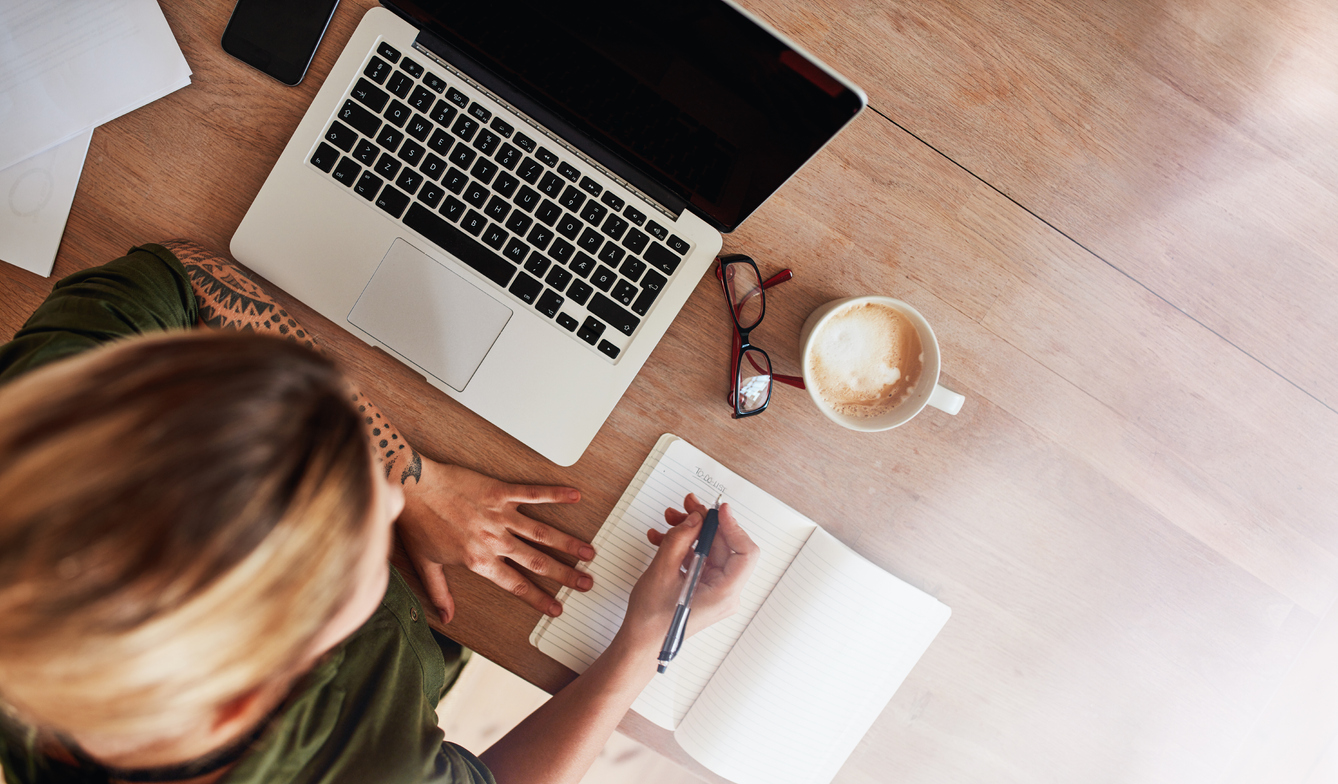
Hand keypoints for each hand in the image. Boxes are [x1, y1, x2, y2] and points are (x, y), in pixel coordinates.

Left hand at [395, 457, 595, 622]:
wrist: (412, 488)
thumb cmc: (418, 523)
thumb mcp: (426, 564)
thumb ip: (440, 592)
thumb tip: (446, 617)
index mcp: (479, 561)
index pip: (516, 585)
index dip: (539, 599)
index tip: (557, 608)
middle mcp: (495, 541)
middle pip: (537, 561)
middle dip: (565, 574)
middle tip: (586, 583)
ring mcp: (500, 515)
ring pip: (541, 533)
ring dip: (567, 543)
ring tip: (588, 551)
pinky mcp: (500, 492)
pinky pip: (532, 494)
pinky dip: (555, 495)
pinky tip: (574, 496)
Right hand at [623, 494, 759, 646]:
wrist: (639, 644)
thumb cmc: (652, 621)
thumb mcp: (662, 572)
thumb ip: (680, 540)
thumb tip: (695, 519)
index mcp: (724, 594)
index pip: (745, 553)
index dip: (733, 527)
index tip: (718, 510)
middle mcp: (725, 593)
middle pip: (725, 548)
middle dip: (704, 525)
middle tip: (687, 507)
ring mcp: (714, 591)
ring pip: (710, 551)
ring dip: (689, 534)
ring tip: (669, 521)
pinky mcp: (702, 589)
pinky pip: (699, 561)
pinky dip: (683, 548)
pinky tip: (662, 539)